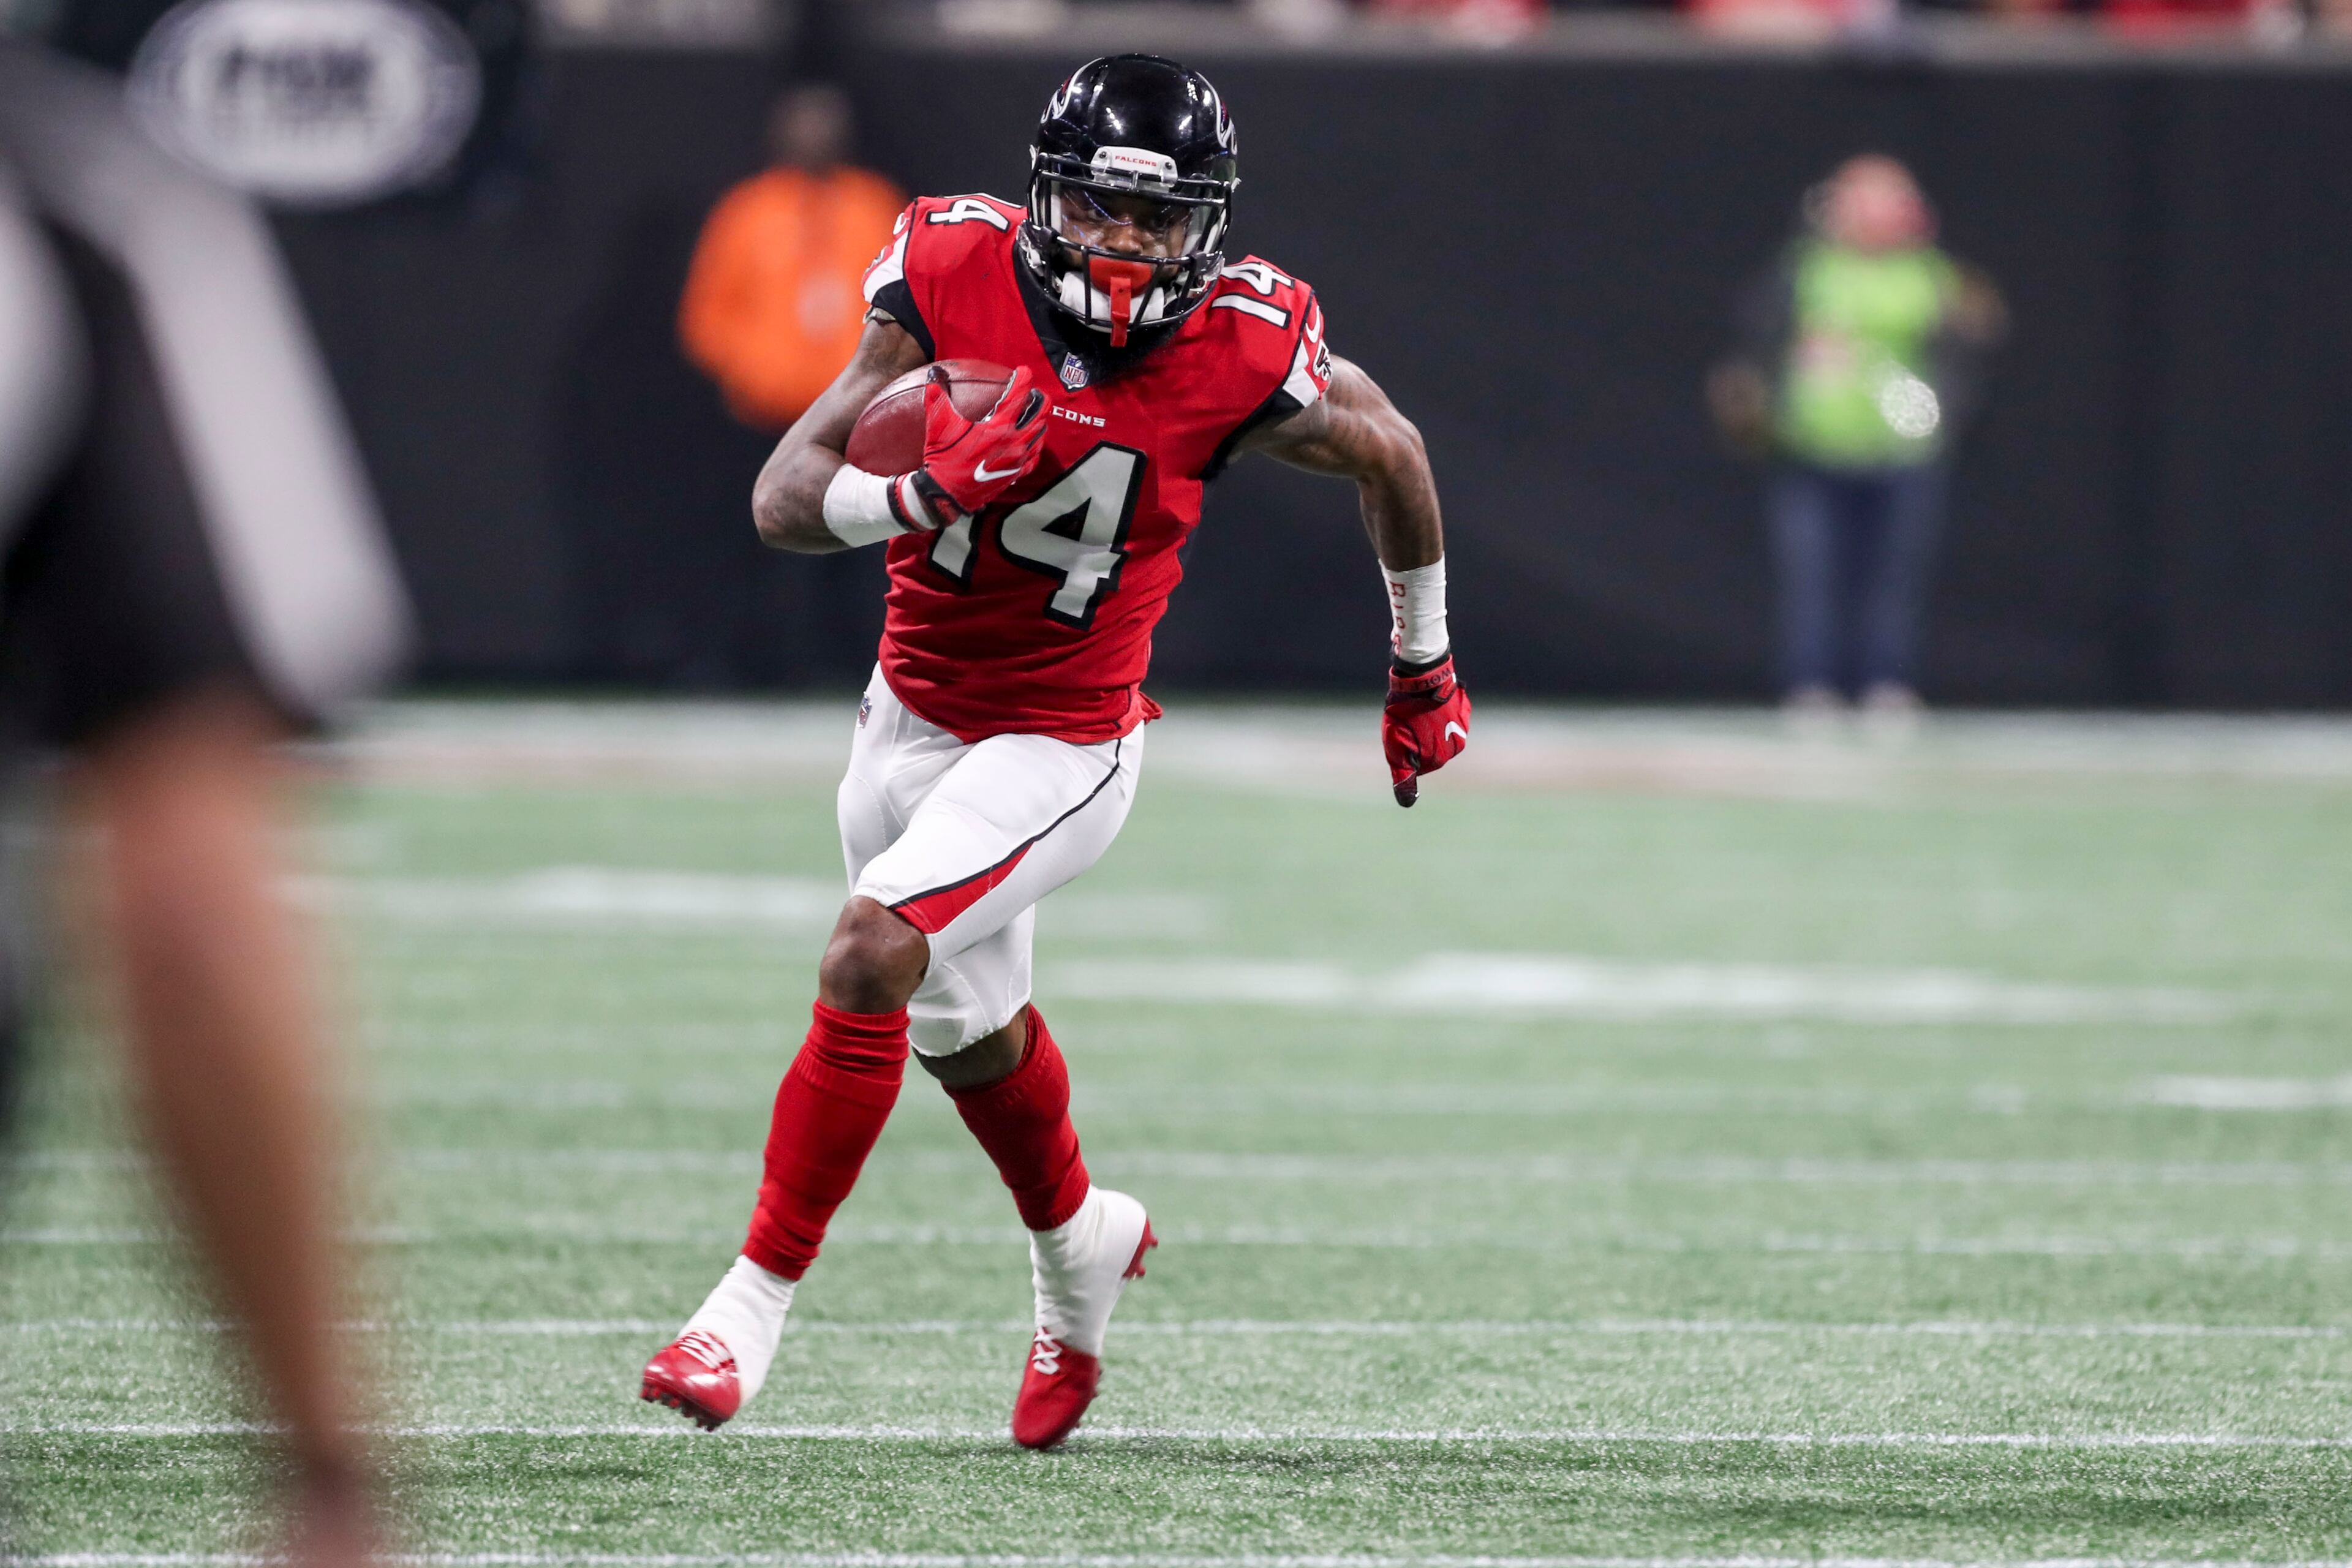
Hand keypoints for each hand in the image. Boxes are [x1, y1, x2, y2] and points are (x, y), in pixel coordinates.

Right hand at [908, 364, 1048, 523]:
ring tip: (1035, 414)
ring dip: (1040, 422)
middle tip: (1036, 392)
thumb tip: (934, 373)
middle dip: (1041, 400)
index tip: (1024, 371)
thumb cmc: (943, 458)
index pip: (1019, 396)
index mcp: (999, 427)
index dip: (1024, 379)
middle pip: (1040, 415)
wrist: (946, 494)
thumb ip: (937, 396)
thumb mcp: (939, 425)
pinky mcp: (1016, 474)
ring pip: (1040, 436)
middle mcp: (1014, 443)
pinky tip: (1032, 442)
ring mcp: (1018, 460)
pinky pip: (1035, 458)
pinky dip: (1036, 446)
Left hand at [1382, 654, 1469, 807]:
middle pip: (1430, 753)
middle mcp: (1455, 748)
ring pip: (1440, 737)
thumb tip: (1407, 804)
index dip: (1404, 752)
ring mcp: (1462, 729)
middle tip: (1407, 723)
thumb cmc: (1403, 713)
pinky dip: (1438, 716)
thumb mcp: (1395, 745)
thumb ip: (1402, 775)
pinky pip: (1448, 720)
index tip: (1399, 736)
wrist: (1421, 678)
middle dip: (1417, 742)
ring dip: (1428, 729)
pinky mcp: (1464, 713)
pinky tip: (1429, 705)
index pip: (1417, 768)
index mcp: (1438, 758)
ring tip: (1418, 713)